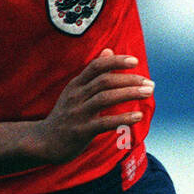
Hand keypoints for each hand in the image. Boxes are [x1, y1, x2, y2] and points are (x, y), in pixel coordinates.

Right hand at [34, 48, 153, 163]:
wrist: (44, 142)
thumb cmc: (64, 116)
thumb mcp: (75, 91)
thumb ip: (92, 73)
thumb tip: (109, 50)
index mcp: (75, 85)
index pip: (96, 66)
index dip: (116, 61)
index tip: (135, 61)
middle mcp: (76, 96)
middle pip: (104, 81)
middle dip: (129, 79)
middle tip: (149, 83)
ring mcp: (77, 114)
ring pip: (105, 98)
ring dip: (129, 94)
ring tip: (147, 93)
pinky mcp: (81, 131)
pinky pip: (104, 122)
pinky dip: (122, 118)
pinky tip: (138, 116)